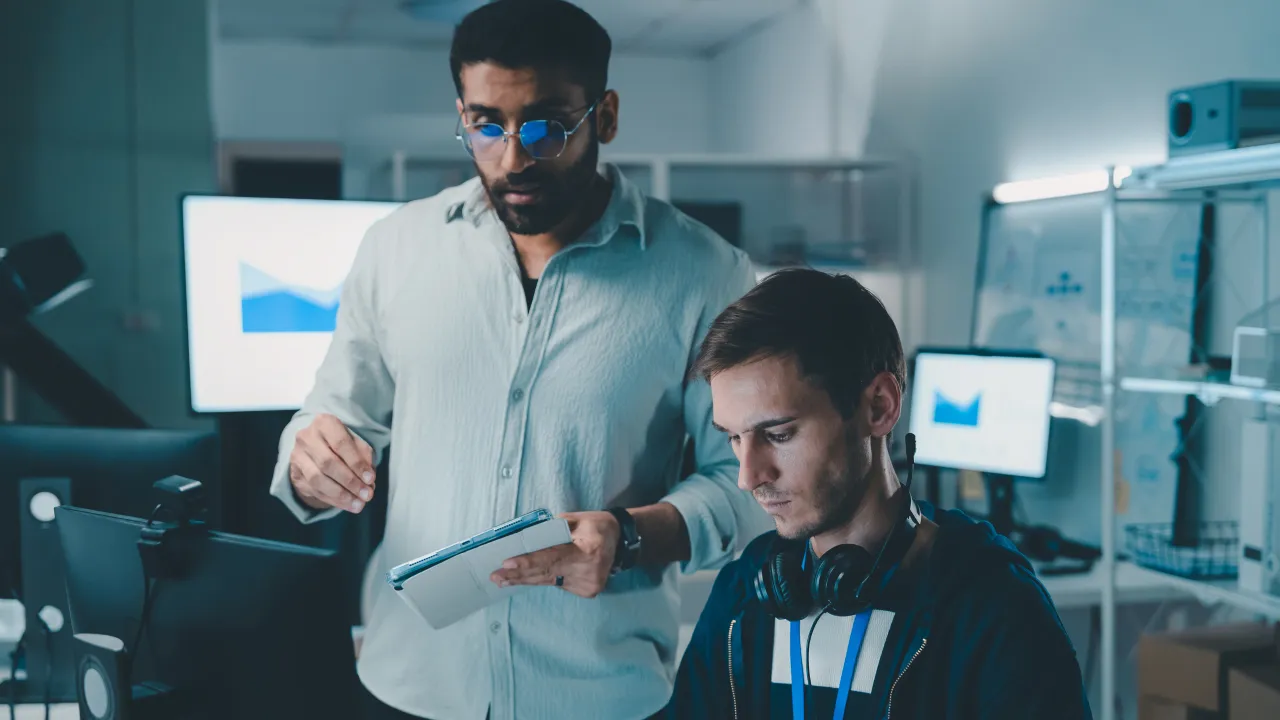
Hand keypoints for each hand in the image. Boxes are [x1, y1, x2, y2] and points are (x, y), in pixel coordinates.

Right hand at [288, 413, 375, 512]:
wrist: (314, 448)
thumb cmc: (341, 444)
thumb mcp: (355, 443)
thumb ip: (364, 457)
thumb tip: (369, 480)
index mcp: (324, 423)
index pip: (341, 443)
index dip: (357, 463)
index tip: (370, 479)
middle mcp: (307, 437)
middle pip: (328, 463)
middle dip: (350, 482)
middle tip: (367, 494)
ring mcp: (298, 456)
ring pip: (318, 479)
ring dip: (342, 495)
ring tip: (359, 504)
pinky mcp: (295, 474)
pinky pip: (314, 490)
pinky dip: (334, 500)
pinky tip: (348, 505)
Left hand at [490, 511, 619, 598]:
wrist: (620, 541)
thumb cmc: (596, 525)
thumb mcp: (576, 519)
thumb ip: (552, 530)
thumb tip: (524, 539)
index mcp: (590, 551)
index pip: (553, 558)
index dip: (529, 561)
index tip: (508, 563)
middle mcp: (591, 572)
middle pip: (547, 574)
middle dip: (519, 575)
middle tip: (495, 575)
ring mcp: (590, 585)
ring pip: (549, 581)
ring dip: (525, 579)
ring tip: (502, 579)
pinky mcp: (588, 592)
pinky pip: (557, 583)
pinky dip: (541, 579)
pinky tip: (524, 578)